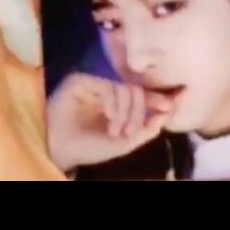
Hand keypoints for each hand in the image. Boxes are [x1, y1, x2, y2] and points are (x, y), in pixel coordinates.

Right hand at [48, 73, 173, 171]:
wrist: (59, 149)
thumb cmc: (88, 148)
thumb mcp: (124, 144)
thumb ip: (147, 130)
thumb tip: (168, 112)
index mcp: (117, 105)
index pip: (141, 96)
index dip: (156, 99)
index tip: (171, 105)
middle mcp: (107, 92)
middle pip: (136, 91)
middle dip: (139, 112)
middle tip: (130, 132)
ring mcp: (95, 85)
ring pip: (125, 88)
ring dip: (126, 112)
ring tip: (116, 131)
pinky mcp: (82, 80)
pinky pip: (108, 86)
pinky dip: (114, 103)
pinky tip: (109, 117)